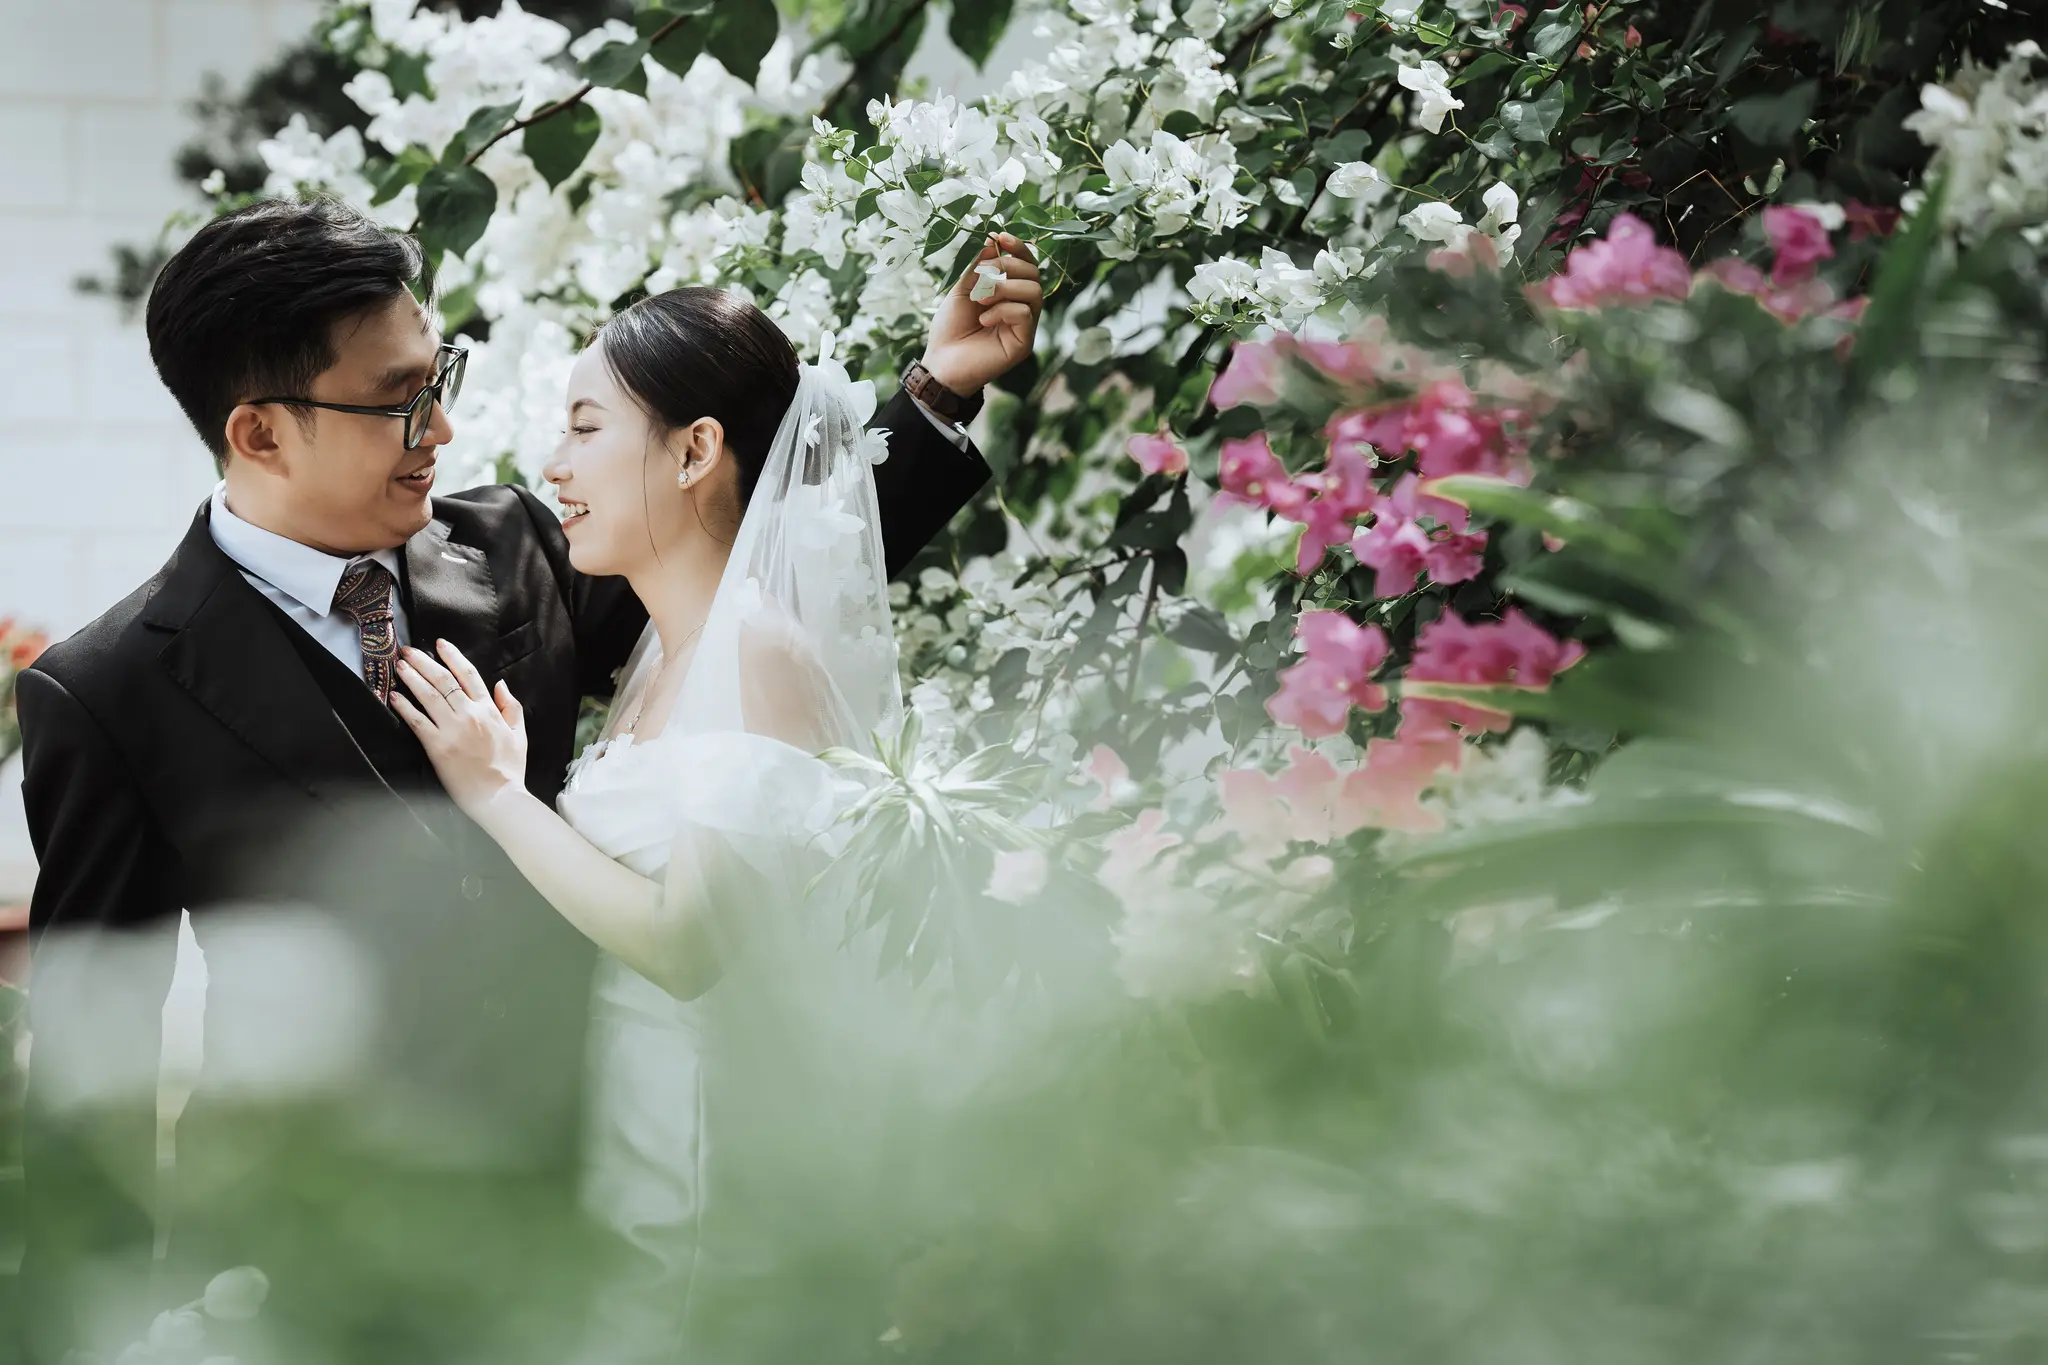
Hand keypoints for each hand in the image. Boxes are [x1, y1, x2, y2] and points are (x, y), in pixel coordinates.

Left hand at [391, 640, 528, 821]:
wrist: (499, 796)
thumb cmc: (510, 768)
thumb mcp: (519, 734)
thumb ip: (511, 706)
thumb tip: (500, 684)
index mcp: (488, 710)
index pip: (468, 675)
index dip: (452, 656)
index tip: (439, 644)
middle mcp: (469, 714)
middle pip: (443, 680)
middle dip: (423, 662)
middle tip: (407, 650)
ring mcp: (452, 729)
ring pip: (429, 695)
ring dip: (412, 678)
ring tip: (399, 665)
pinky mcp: (437, 746)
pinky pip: (418, 721)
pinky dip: (405, 706)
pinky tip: (394, 696)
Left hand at [921, 232, 1042, 396]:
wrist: (941, 363)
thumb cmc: (950, 328)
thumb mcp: (962, 289)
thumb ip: (977, 267)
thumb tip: (992, 240)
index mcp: (1009, 292)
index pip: (1026, 263)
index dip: (1018, 248)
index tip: (999, 237)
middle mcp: (1022, 306)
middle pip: (1034, 274)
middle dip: (1007, 267)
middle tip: (981, 277)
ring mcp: (1025, 326)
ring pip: (1033, 291)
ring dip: (1004, 288)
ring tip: (980, 299)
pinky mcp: (1024, 343)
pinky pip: (1025, 313)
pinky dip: (1002, 310)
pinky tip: (983, 320)